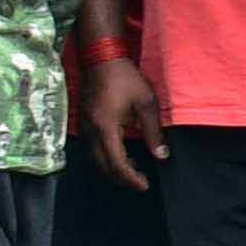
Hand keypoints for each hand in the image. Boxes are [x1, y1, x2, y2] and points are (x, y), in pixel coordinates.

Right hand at [79, 57, 162, 189]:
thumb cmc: (125, 79)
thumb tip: (161, 156)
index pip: (116, 163)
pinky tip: (121, 153)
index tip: (144, 186)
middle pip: (102, 166)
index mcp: (106, 128)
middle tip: (141, 181)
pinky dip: (105, 157)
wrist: (101, 59)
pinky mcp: (83, 123)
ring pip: (94, 160)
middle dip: (121, 178)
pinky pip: (91, 149)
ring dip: (112, 169)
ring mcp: (84, 127)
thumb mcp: (146, 104)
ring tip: (134, 168)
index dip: (130, 179)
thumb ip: (153, 133)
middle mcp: (91, 131)